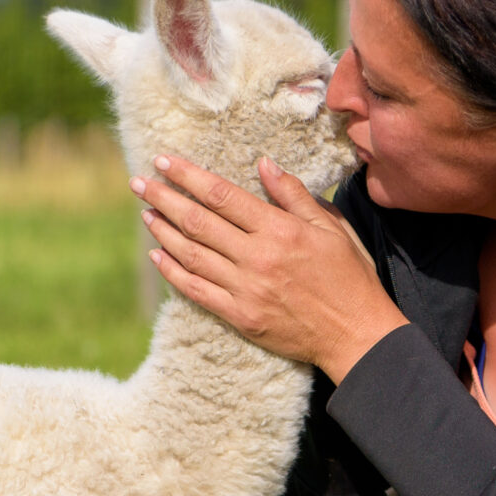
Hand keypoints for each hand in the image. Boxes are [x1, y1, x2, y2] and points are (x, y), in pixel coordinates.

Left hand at [134, 155, 408, 381]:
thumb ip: (294, 196)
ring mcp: (245, 289)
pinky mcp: (240, 316)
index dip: (188, 176)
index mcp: (279, 230)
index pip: (222, 195)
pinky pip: (197, 291)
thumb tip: (264, 165)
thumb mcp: (331, 228)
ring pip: (192, 254)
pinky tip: (158, 255)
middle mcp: (257, 257)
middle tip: (138, 182)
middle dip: (164, 198)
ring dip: (163, 231)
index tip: (164, 161)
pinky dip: (173, 272)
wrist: (356, 334)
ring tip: (145, 212)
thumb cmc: (350, 277)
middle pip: (198, 221)